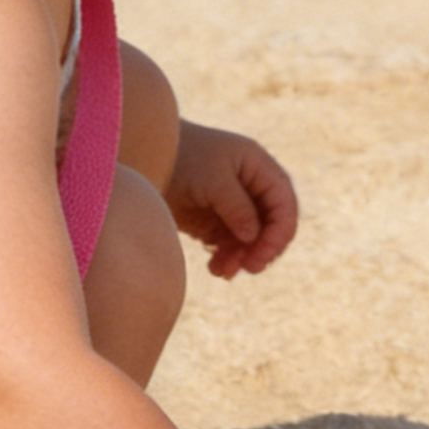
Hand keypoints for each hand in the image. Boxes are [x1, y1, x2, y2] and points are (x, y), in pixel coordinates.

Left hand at [164, 121, 297, 277]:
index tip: (263, 254)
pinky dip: (227, 259)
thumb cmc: (181, 158)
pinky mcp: (214, 222)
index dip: (280, 232)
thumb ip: (238, 208)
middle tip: (248, 268)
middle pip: (272, 226)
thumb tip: (254, 237)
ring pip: (251, 241)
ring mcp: (233, 207)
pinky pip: (230, 247)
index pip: (284, 204)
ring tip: (223, 271)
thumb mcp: (213, 179)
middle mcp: (251, 188)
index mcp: (259, 168)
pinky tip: (216, 269)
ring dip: (242, 258)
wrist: (144, 157)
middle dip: (262, 249)